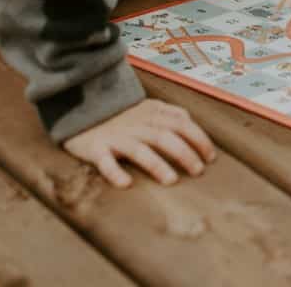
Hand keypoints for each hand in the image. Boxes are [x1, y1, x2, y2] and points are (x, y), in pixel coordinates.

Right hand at [61, 98, 215, 187]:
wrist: (79, 107)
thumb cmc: (118, 114)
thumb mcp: (145, 107)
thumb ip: (168, 113)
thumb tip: (190, 120)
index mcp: (151, 114)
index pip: (182, 124)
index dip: (199, 139)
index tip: (211, 157)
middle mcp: (136, 125)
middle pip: (165, 137)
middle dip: (185, 153)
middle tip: (198, 171)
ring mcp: (116, 136)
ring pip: (139, 149)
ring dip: (156, 164)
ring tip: (171, 180)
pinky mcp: (96, 148)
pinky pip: (104, 161)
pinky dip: (114, 171)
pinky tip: (125, 183)